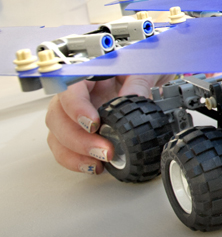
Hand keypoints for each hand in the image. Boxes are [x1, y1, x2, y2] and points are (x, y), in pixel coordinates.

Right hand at [45, 75, 167, 174]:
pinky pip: (67, 149)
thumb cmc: (140, 70)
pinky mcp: (80, 133)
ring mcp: (74, 116)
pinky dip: (78, 161)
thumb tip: (134, 98)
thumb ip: (138, 82)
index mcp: (87, 75)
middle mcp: (75, 96)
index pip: (69, 89)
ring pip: (57, 136)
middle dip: (78, 139)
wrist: (149, 80)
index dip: (76, 108)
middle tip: (103, 150)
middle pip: (57, 117)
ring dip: (75, 153)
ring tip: (99, 163)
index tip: (93, 123)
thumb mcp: (144, 69)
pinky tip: (95, 166)